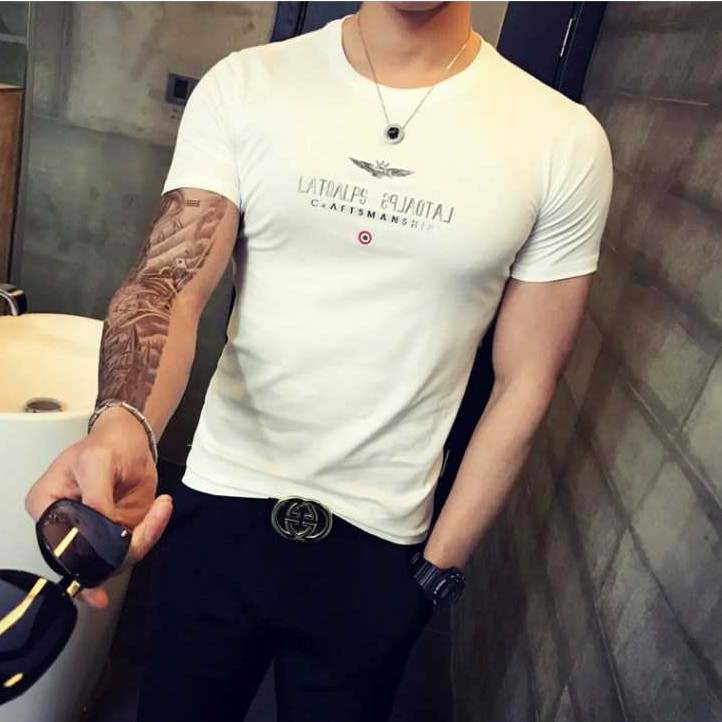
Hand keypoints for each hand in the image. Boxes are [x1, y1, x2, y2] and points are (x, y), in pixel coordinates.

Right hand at [25, 407, 173, 608]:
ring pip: (117, 557)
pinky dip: (153, 529)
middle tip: (150, 523)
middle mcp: (67, 525)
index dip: (92, 550)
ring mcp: (94, 531)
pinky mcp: (118, 530)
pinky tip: (161, 507)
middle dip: (124, 547)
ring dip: (145, 536)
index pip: (63, 544)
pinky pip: (135, 544)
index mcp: (47, 508)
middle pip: (91, 558)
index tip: (121, 537)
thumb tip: (102, 531)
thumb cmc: (109, 442)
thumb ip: (96, 498)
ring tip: (160, 508)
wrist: (133, 438)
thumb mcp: (97, 461)